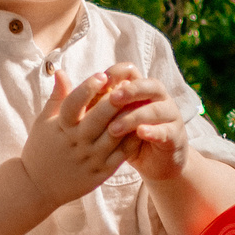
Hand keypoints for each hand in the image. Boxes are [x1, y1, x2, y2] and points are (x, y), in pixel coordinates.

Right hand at [18, 70, 130, 206]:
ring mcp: (90, 158)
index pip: (74, 104)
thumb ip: (57, 98)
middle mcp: (76, 143)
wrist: (38, 187)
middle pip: (98, 118)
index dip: (88, 88)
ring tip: (139, 101)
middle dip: (114, 100)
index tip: (102, 75)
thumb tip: (61, 71)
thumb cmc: (41, 149)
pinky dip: (132, 139)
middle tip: (127, 84)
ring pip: (114, 135)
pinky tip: (141, 125)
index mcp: (61, 128)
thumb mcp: (43, 122)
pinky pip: (121, 154)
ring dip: (128, 117)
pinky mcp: (101, 172)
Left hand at [100, 64, 192, 180]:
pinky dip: (153, 131)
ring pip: (156, 108)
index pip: (131, 71)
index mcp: (140, 89)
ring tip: (114, 128)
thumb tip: (59, 76)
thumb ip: (92, 101)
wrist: (154, 163)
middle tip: (111, 98)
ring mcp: (170, 115)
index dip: (116, 74)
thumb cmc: (125, 137)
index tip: (99, 80)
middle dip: (130, 90)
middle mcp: (157, 97)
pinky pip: (166, 130)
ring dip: (135, 116)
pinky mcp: (175, 135)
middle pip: (148, 85)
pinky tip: (140, 133)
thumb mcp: (108, 118)